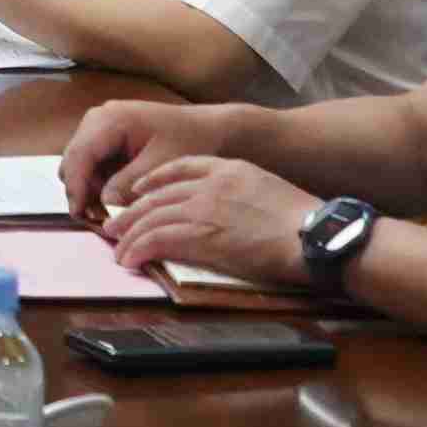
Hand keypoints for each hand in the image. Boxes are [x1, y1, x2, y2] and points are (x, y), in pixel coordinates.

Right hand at [61, 96, 213, 218]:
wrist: (205, 126)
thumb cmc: (188, 139)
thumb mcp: (161, 164)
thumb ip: (129, 184)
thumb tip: (104, 202)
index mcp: (111, 119)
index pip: (80, 156)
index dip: (76, 188)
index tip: (80, 215)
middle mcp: (98, 118)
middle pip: (73, 160)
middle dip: (81, 191)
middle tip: (99, 218)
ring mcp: (99, 125)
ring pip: (78, 163)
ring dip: (89, 188)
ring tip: (109, 210)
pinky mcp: (104, 135)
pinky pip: (90, 162)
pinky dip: (97, 181)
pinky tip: (114, 196)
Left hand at [95, 149, 314, 292]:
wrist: (312, 234)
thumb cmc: (301, 221)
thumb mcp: (267, 190)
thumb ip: (239, 194)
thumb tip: (225, 213)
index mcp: (228, 168)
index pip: (181, 167)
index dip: (153, 180)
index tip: (139, 190)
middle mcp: (210, 184)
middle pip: (157, 195)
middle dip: (131, 212)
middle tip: (113, 225)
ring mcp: (203, 207)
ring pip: (151, 218)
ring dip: (129, 236)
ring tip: (118, 250)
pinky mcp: (200, 235)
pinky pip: (156, 239)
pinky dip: (138, 250)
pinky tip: (131, 260)